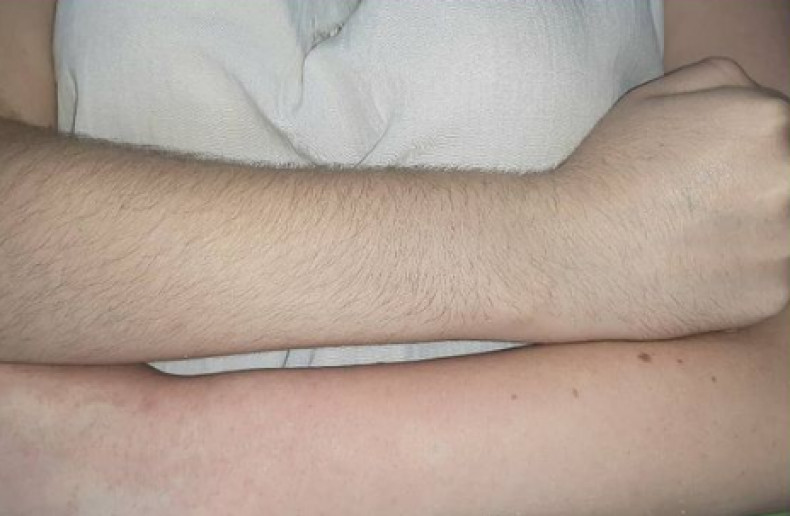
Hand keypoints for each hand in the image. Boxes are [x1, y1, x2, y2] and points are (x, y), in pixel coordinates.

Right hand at [534, 58, 788, 340]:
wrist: (566, 253)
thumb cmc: (605, 173)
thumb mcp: (653, 96)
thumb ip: (729, 84)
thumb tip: (769, 110)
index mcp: (767, 121)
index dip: (756, 155)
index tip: (722, 176)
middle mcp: (789, 180)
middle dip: (759, 192)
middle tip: (707, 207)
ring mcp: (785, 243)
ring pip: (788, 233)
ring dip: (757, 234)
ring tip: (701, 239)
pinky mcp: (772, 295)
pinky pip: (777, 279)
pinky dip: (743, 277)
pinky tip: (696, 271)